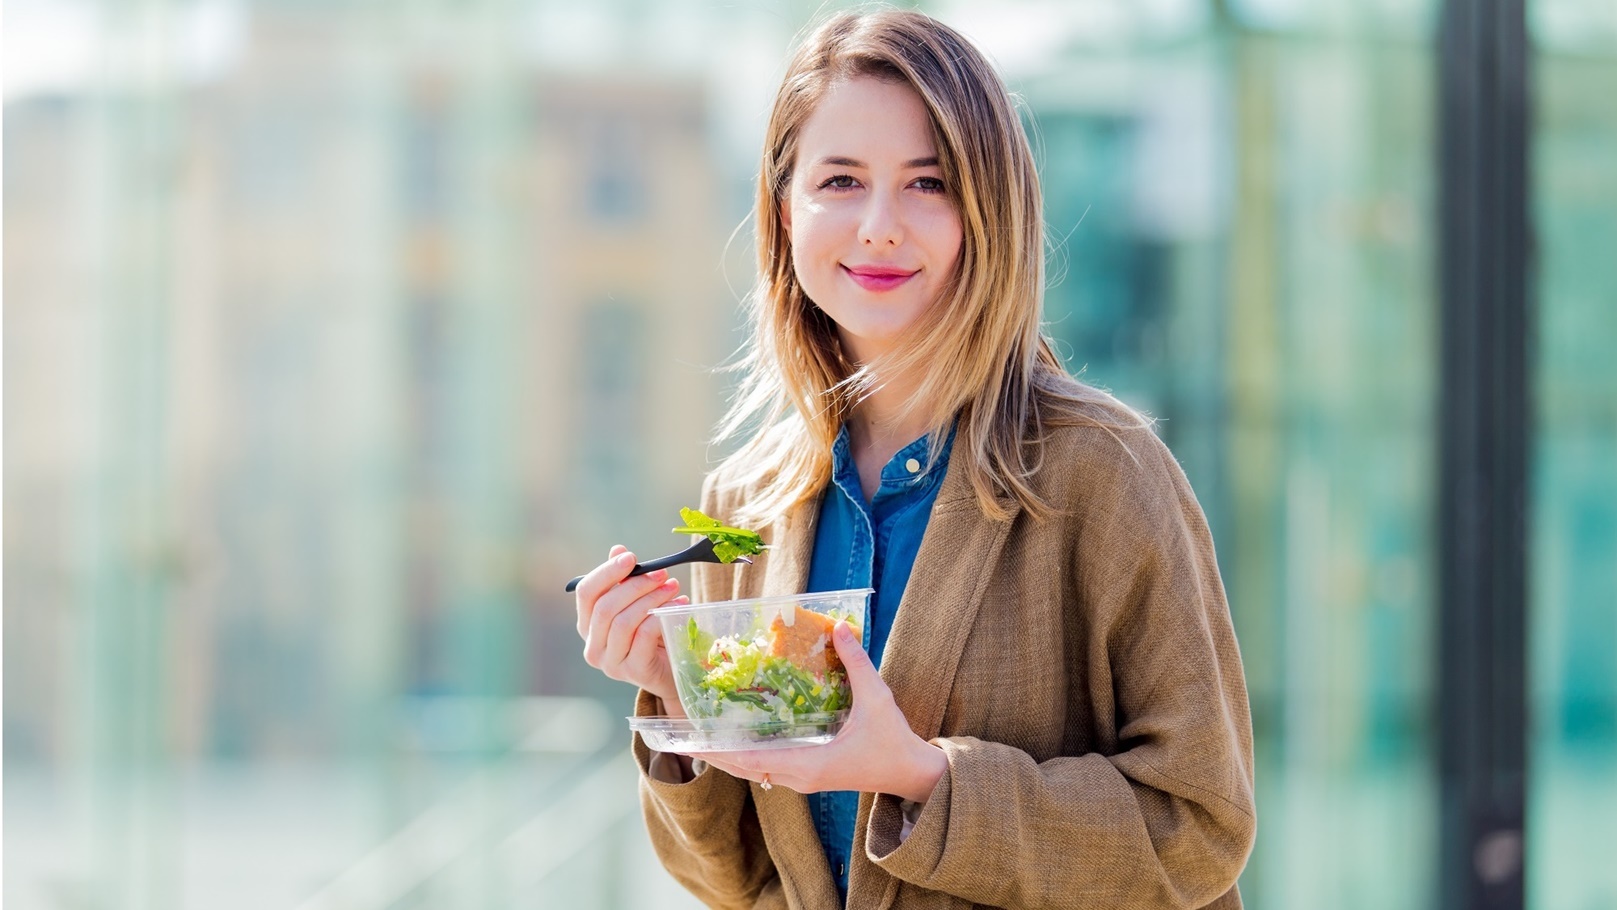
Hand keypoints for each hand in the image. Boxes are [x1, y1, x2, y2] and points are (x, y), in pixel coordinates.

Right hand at [574, 545, 687, 710]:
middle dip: (636, 585)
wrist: (673, 671)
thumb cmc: (651, 634)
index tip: (631, 557)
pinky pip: (643, 637)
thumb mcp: (636, 604)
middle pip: (605, 607)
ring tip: (672, 587)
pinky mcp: (634, 671)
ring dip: (651, 599)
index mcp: (587, 626)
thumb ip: (624, 580)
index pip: (586, 593)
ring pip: (623, 622)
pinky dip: (661, 616)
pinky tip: (678, 605)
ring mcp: (611, 663)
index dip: (607, 572)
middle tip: (662, 573)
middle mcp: (593, 646)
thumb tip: (618, 550)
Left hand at [686, 621, 947, 803]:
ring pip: (754, 771)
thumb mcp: (877, 697)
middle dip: (713, 753)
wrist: (913, 774)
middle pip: (744, 768)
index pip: (752, 761)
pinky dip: (748, 755)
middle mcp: (799, 776)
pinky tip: (738, 737)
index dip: (718, 751)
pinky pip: (769, 768)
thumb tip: (840, 627)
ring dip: (728, 755)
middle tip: (683, 735)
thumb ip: (856, 662)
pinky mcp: (809, 775)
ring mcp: (803, 778)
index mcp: (809, 764)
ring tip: (701, 735)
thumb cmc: (894, 741)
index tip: (690, 741)